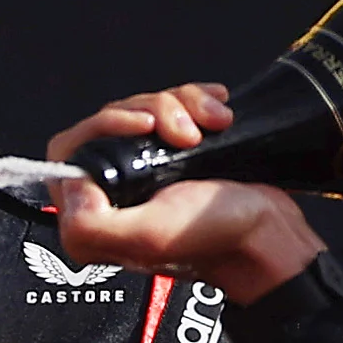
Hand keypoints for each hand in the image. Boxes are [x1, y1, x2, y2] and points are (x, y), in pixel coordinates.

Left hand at [47, 86, 325, 303]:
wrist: (272, 234)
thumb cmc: (219, 240)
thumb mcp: (148, 236)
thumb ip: (91, 223)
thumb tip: (73, 184)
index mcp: (95, 216)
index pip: (70, 150)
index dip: (103, 128)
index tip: (141, 128)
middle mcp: (115, 192)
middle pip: (110, 119)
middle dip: (152, 113)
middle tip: (184, 134)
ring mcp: (148, 169)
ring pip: (145, 107)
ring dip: (182, 106)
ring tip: (210, 127)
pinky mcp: (177, 152)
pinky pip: (174, 106)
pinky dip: (197, 102)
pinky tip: (217, 115)